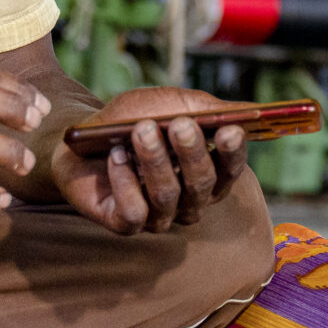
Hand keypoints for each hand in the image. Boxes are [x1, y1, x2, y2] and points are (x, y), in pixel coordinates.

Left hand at [51, 87, 246, 233]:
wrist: (81, 139)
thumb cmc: (132, 120)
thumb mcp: (168, 103)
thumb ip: (205, 108)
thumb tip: (246, 111)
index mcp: (208, 172)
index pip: (230, 169)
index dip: (232, 152)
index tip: (229, 129)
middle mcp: (189, 200)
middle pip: (202, 185)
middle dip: (191, 153)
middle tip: (179, 124)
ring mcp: (159, 216)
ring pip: (168, 197)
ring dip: (155, 161)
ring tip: (141, 130)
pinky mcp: (126, 224)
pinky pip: (134, 212)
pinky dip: (125, 182)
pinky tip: (116, 156)